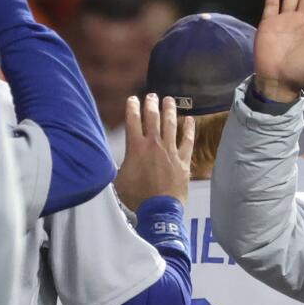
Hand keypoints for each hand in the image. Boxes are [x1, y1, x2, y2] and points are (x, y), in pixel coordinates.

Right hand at [115, 94, 194, 210]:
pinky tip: (190, 120)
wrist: (159, 209)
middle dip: (151, 104)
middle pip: (152, 118)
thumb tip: (113, 160)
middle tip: (152, 96)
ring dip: (169, 110)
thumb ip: (119, 164)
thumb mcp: (119, 178)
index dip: (132, 107)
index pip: (133, 120)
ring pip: (171, 124)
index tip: (133, 99)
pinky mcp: (183, 160)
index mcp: (136, 147)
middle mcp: (154, 144)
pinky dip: (189, 129)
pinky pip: (188, 140)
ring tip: (169, 100)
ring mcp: (170, 151)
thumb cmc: (137, 196)